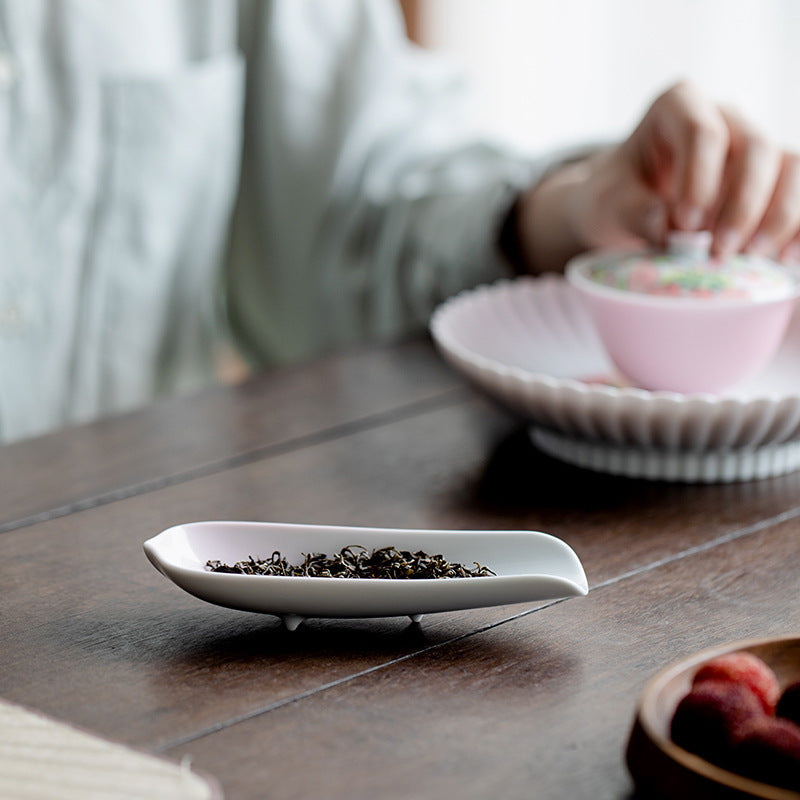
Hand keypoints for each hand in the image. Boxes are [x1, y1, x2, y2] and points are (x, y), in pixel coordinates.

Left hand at [515, 81, 799, 271]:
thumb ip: (632, 211)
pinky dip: (796, 229)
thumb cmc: (614, 196)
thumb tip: (667, 228)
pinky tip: (785, 261)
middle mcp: (725, 118)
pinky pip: (798, 194)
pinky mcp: (770, 180)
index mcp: (678, 106)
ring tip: (754, 259)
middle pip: (755, 148)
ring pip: (789, 167)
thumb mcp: (606, 203)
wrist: (622, 208)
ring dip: (779, 216)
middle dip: (742, 205)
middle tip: (720, 252)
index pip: (702, 132)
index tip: (685, 226)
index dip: (700, 179)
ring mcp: (752, 147)